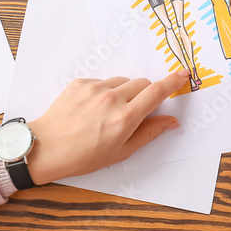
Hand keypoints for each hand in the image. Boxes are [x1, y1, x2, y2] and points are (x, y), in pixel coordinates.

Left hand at [25, 69, 188, 184]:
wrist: (46, 148)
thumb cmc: (83, 156)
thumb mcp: (121, 151)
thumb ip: (149, 133)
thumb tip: (172, 121)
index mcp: (125, 118)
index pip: (157, 92)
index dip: (173, 81)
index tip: (183, 74)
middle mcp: (111, 99)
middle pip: (142, 83)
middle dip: (145, 94)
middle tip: (135, 111)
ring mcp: (95, 88)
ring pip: (123, 81)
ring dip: (124, 93)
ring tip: (108, 114)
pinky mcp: (81, 82)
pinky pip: (103, 82)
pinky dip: (104, 92)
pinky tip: (92, 109)